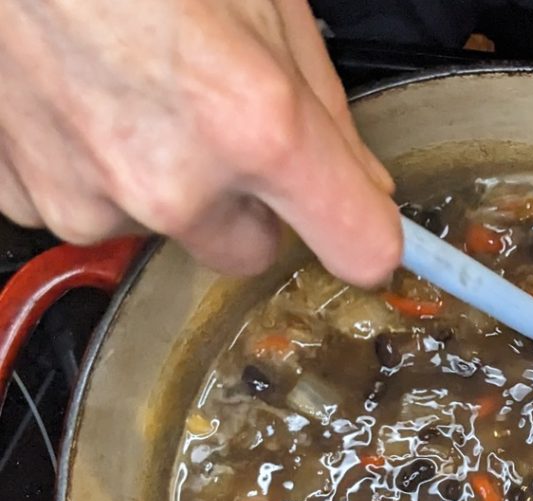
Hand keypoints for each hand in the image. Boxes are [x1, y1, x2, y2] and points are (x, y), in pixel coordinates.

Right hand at [0, 0, 400, 286]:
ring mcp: (95, 197)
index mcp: (256, 125)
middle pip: (254, 250)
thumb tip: (361, 179)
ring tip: (135, 87)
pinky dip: (98, 170)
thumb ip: (324, 105)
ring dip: (170, 183)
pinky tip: (85, 98)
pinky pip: (95, 211)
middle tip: (219, 123)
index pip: (358, 248)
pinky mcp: (32, 197)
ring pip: (172, 230)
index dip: (368, 237)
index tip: (365, 230)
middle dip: (250, 203)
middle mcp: (177, 183)